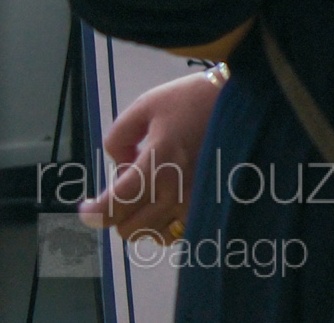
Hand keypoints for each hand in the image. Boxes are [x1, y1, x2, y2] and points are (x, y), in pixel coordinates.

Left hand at [78, 73, 220, 241]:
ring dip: (142, 219)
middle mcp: (176, 191)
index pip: (113, 207)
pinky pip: (180, 233)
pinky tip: (170, 205)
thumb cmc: (196, 99)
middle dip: (118, 212)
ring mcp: (197, 202)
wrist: (247, 101)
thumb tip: (120, 164)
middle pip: (128, 228)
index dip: (92, 213)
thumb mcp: (148, 105)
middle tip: (127, 188)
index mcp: (156, 164)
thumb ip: (119, 137)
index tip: (86, 210)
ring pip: (153, 234)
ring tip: (149, 196)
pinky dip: (167, 224)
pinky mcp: (213, 205)